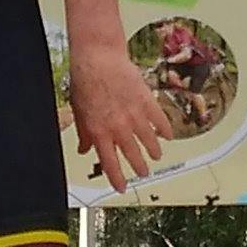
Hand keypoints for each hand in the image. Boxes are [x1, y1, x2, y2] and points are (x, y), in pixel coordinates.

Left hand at [67, 42, 170, 188]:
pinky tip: (167, 135)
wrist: (99, 58)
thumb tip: (83, 149)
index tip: (122, 187)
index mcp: (99, 132)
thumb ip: (83, 133)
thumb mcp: (79, 111)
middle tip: (144, 172)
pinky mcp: (146, 102)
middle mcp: (118, 128)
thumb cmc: (86, 81)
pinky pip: (160, 121)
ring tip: (156, 156)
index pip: (110, 164)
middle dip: (140, 168)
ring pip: (149, 141)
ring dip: (154, 151)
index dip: (117, 179)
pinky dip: (165, 130)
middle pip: (133, 156)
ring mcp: (134, 115)